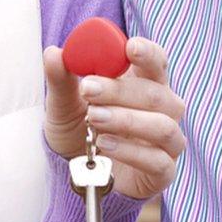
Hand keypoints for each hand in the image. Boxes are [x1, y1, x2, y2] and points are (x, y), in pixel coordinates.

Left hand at [42, 37, 185, 201]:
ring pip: (163, 126)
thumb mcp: (63, 105)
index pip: (157, 62)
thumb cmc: (78, 130)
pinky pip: (160, 161)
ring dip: (128, 120)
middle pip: (157, 94)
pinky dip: (132, 151)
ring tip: (95, 118)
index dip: (148, 53)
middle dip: (122, 89)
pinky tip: (106, 145)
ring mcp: (167, 143)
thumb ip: (61, 80)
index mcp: (144, 85)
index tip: (129, 47)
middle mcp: (163, 111)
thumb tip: (54, 53)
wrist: (75, 173)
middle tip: (88, 88)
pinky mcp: (162, 172)